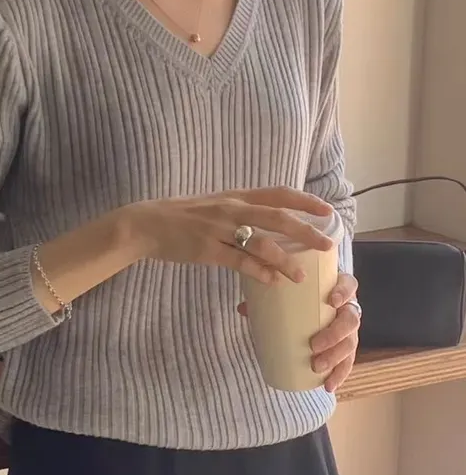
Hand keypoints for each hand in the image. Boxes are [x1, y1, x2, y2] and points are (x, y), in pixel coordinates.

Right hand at [129, 187, 335, 283]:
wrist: (147, 224)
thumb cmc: (182, 216)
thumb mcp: (215, 205)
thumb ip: (240, 212)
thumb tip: (268, 225)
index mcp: (236, 196)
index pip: (278, 193)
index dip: (305, 200)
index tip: (327, 210)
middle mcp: (231, 208)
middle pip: (277, 217)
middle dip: (306, 231)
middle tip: (327, 244)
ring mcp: (219, 229)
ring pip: (261, 242)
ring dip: (284, 260)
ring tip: (301, 275)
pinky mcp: (206, 250)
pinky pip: (238, 261)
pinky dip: (258, 272)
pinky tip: (272, 281)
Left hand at [238, 272, 360, 392]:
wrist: (307, 308)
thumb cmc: (298, 299)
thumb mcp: (286, 297)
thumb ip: (267, 299)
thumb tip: (243, 309)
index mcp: (337, 290)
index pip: (349, 285)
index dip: (344, 292)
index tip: (332, 301)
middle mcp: (348, 309)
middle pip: (351, 319)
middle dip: (335, 334)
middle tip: (314, 345)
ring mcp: (349, 331)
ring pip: (351, 343)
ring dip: (335, 357)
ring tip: (317, 367)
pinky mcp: (346, 349)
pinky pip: (347, 363)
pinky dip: (339, 375)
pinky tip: (328, 386)